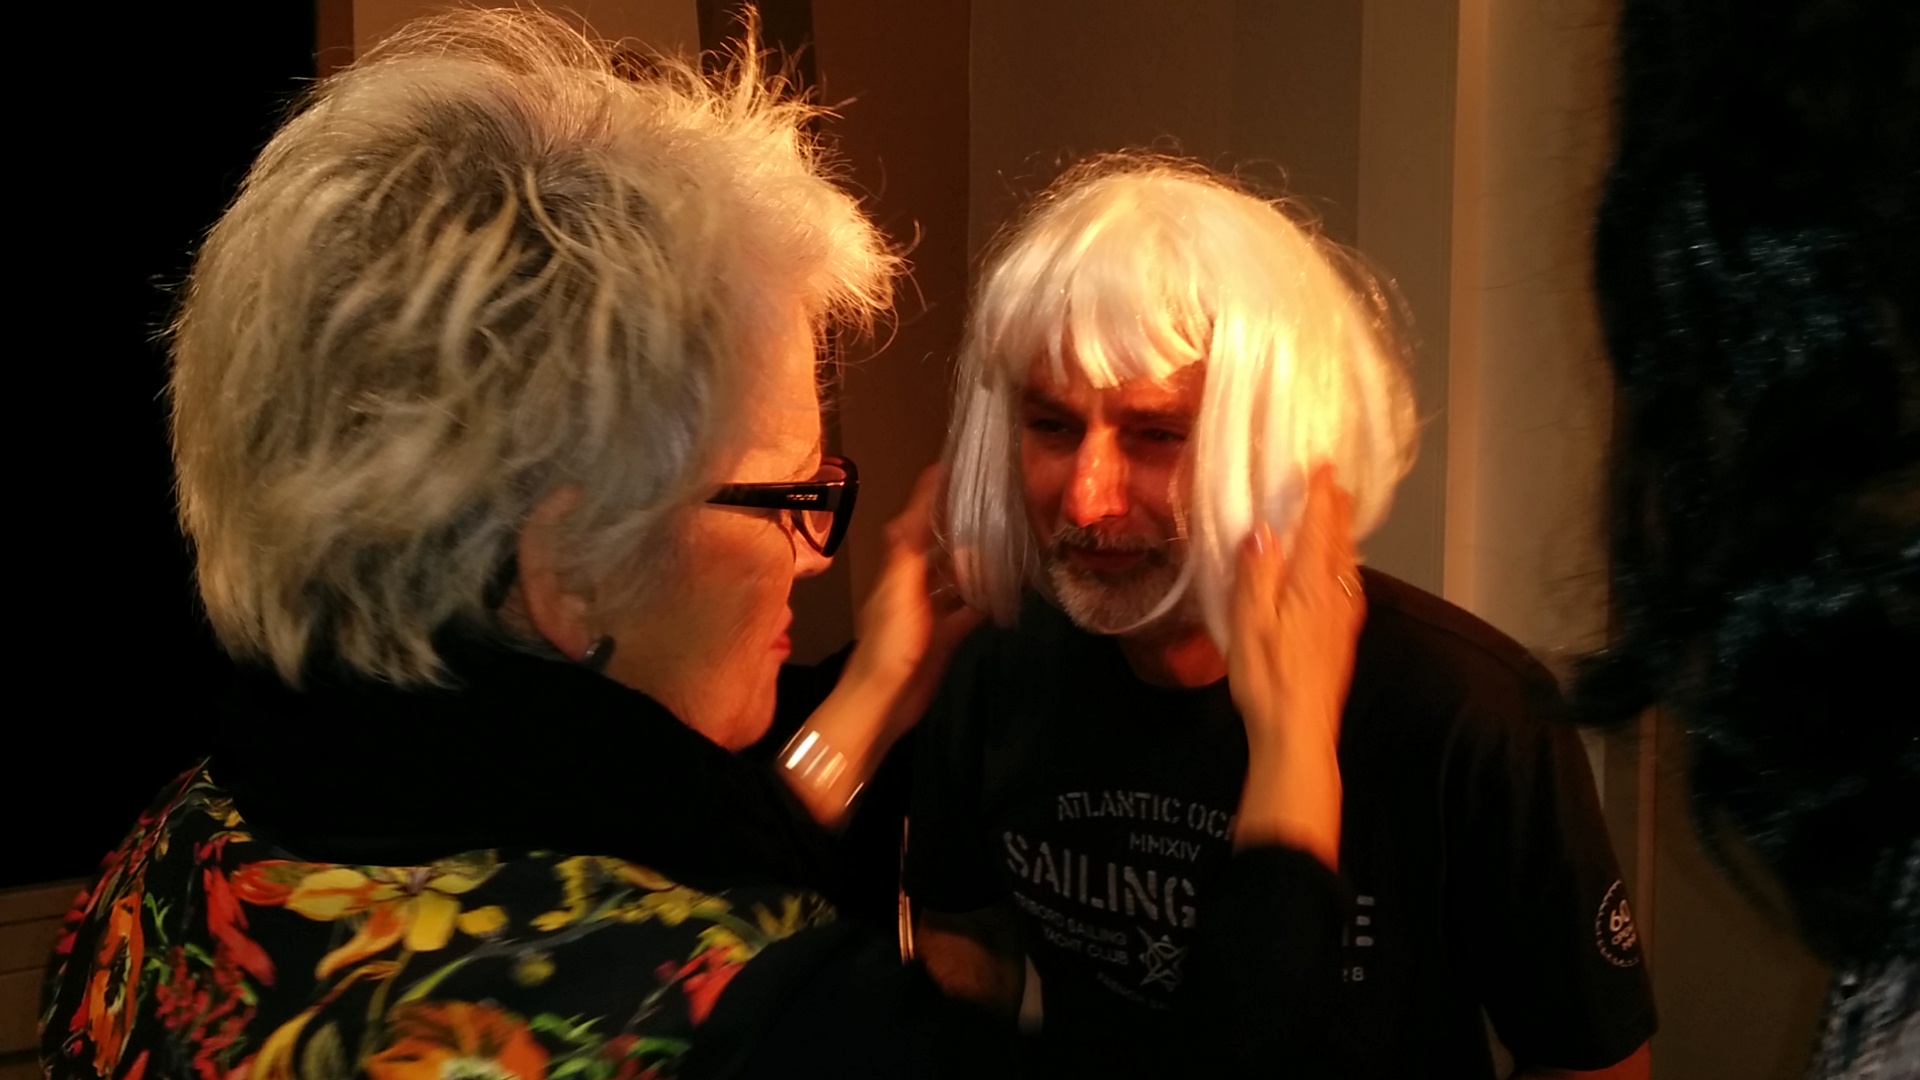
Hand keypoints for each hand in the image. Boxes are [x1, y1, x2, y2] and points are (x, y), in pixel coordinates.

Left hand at [785, 465, 984, 826]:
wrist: (883, 702)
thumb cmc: (889, 643)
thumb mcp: (900, 586)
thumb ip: (913, 541)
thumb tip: (928, 490)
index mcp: (898, 559)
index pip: (920, 510)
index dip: (940, 485)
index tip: (970, 460)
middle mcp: (913, 575)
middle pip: (943, 538)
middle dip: (967, 518)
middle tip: (1005, 495)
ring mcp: (929, 605)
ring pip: (959, 572)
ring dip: (981, 557)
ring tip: (1015, 534)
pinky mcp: (944, 632)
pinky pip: (969, 607)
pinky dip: (987, 597)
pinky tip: (1012, 586)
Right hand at [1227, 465, 1364, 865]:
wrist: (1298, 732)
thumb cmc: (1267, 679)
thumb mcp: (1247, 622)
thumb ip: (1255, 572)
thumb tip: (1261, 528)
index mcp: (1310, 585)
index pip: (1319, 526)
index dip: (1320, 494)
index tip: (1321, 466)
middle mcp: (1334, 595)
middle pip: (1340, 541)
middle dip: (1336, 509)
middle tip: (1333, 482)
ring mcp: (1342, 617)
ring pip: (1347, 563)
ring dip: (1341, 534)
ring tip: (1337, 516)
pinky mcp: (1342, 638)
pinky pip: (1347, 585)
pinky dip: (1342, 564)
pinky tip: (1337, 572)